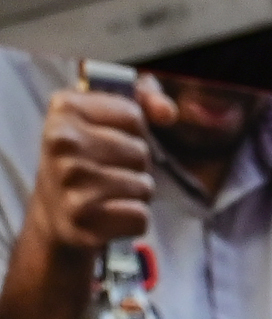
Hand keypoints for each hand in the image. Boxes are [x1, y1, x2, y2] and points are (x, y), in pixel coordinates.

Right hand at [29, 78, 164, 256]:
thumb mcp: (104, 117)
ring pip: (144, 186)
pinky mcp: (83, 218)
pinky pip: (140, 216)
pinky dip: (133, 219)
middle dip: (135, 165)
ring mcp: (70, 181)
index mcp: (65, 107)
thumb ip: (143, 99)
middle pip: (141, 152)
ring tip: (107, 193)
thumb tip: (168, 112)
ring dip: (136, 193)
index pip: (134, 115)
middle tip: (106, 171)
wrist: (56, 213)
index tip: (110, 137)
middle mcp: (62, 142)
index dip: (134, 131)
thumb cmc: (87, 159)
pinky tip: (108, 214)